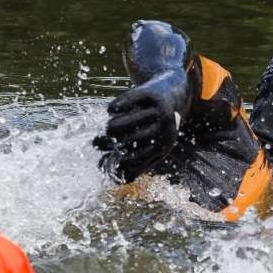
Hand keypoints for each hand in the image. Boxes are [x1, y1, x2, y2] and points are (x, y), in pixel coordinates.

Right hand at [94, 68, 191, 182]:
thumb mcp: (153, 145)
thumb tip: (115, 180)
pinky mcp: (151, 93)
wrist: (175, 92)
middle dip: (111, 143)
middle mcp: (165, 129)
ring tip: (108, 129)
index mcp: (164, 146)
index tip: (102, 162)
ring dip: (112, 127)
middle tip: (97, 142)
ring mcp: (159, 110)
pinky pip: (129, 101)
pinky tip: (110, 111)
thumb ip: (137, 163)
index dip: (118, 163)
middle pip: (131, 140)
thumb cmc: (157, 125)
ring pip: (127, 122)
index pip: (138, 159)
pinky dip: (116, 107)